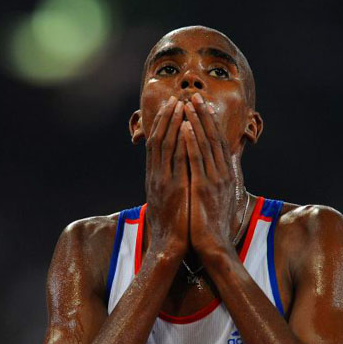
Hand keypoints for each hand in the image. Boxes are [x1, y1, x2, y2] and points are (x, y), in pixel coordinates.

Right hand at [145, 96, 188, 257]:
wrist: (168, 246)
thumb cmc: (172, 226)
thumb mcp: (168, 201)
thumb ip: (169, 185)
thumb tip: (175, 174)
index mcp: (154, 178)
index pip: (156, 145)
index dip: (163, 125)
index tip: (171, 108)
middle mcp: (156, 175)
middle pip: (159, 139)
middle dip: (168, 117)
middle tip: (176, 97)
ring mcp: (163, 180)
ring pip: (167, 144)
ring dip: (175, 123)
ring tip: (182, 103)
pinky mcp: (174, 187)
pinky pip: (178, 159)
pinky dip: (182, 140)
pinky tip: (187, 126)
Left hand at [182, 93, 240, 260]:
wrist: (213, 245)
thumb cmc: (212, 225)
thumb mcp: (216, 199)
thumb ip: (215, 182)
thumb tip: (214, 171)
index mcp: (225, 175)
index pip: (218, 143)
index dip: (210, 124)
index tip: (202, 108)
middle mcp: (222, 174)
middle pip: (213, 138)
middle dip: (204, 116)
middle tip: (195, 96)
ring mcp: (214, 180)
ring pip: (205, 144)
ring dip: (196, 122)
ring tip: (188, 103)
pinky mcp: (203, 188)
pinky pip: (196, 160)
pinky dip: (191, 142)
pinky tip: (185, 128)